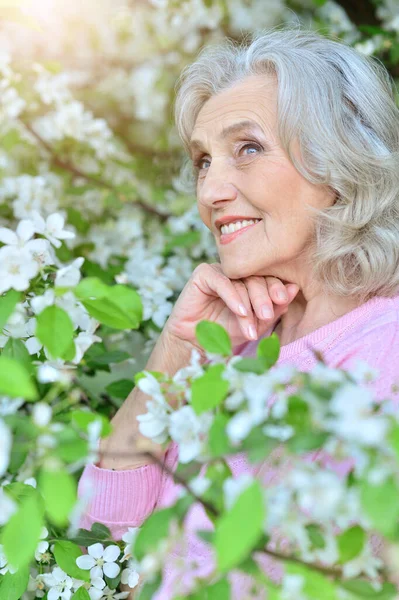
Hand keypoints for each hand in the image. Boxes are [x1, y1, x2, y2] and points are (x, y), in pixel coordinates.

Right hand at [164, 262, 298, 348]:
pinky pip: (221, 281)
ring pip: (240, 282)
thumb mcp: (255, 323)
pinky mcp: (203, 274)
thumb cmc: (226, 332)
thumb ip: (274, 308)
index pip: (268, 278)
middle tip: (266, 316)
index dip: (276, 288)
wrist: (197, 343)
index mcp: (252, 279)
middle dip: (262, 298)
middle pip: (256, 278)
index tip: (283, 300)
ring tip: (250, 326)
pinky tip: (240, 311)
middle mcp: (237, 273)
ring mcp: (220, 271)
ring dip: (247, 305)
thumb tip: (294, 289)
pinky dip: (232, 297)